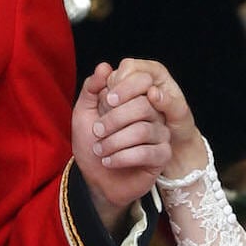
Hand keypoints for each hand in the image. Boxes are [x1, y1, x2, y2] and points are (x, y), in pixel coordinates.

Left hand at [72, 62, 170, 228]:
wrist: (95, 179)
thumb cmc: (91, 144)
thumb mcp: (83, 113)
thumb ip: (91, 89)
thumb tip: (104, 66)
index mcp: (136, 99)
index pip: (142, 81)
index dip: (124, 89)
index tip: (105, 102)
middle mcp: (152, 114)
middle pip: (142, 106)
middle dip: (114, 120)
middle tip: (97, 132)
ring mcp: (159, 134)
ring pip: (143, 130)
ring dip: (115, 141)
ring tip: (100, 150)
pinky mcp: (161, 156)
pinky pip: (147, 152)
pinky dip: (122, 157)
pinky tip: (108, 161)